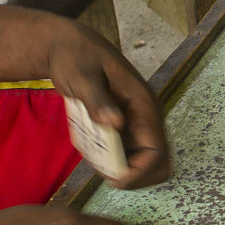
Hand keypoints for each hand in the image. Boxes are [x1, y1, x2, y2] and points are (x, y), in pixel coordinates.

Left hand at [45, 25, 172, 188]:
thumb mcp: (82, 76)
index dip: (140, 173)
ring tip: (90, 153)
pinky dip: (107, 158)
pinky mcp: (123, 125)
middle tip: (101, 168)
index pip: (157, 153)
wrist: (67, 45)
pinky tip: (87, 143)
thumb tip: (116, 124)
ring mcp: (135, 122)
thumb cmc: (75, 56)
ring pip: (140, 162)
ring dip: (117, 167)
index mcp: (144, 105)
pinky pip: (123, 153)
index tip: (113, 178)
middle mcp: (145, 117)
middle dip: (132, 175)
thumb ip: (98, 100)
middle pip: (156, 163)